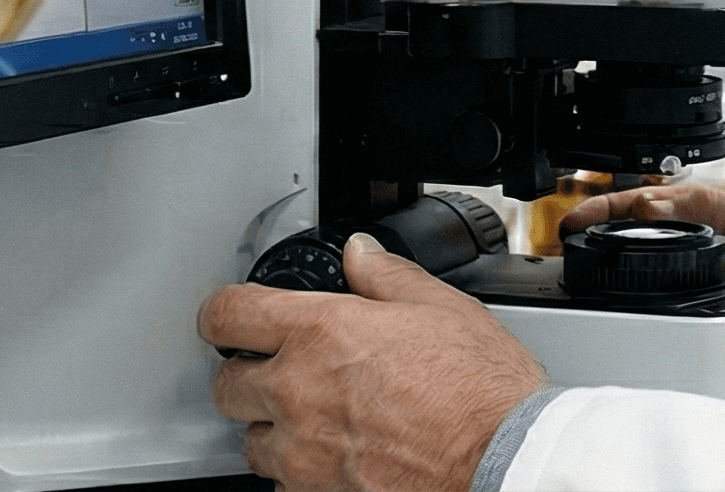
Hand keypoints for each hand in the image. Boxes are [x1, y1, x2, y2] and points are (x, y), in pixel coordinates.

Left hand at [201, 234, 545, 490]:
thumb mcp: (441, 307)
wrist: (502, 459)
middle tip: (284, 370)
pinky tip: (337, 453)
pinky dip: (299, 470)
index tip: (230, 317)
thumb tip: (361, 255)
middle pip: (226, 385)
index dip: (222, 312)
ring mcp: (304, 452)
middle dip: (247, 374)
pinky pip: (283, 483)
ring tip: (316, 418)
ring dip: (272, 428)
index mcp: (322, 333)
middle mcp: (299, 392)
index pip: (227, 314)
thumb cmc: (480, 390)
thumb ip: (387, 276)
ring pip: (250, 442)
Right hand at [560, 181, 724, 400]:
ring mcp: (720, 303)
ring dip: (630, 300)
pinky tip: (643, 337)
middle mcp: (720, 261)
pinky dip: (663, 345)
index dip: (615, 209)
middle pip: (651, 252)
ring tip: (590, 289)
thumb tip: (658, 200)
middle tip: (569, 249)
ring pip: (661, 303)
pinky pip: (686, 348)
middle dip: (608, 250)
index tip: (577, 218)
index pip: (660, 208)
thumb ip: (720, 205)